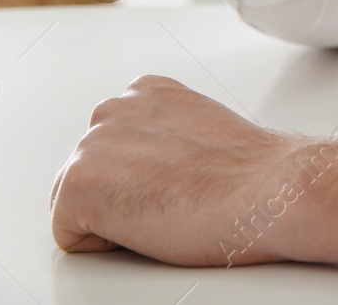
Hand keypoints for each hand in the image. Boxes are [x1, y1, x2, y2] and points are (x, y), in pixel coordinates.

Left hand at [50, 75, 300, 266]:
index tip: (181, 183)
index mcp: (146, 92)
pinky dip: (104, 245)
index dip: (147, 178)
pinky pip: (70, 235)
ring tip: (165, 212)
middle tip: (176, 201)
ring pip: (78, 204)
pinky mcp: (79, 184)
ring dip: (114, 218)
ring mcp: (92, 145)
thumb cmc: (250, 173)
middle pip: (93, 174)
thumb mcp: (203, 129)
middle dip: (124, 195)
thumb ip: (166, 134)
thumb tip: (156, 163)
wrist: (267, 190)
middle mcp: (113, 109)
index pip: (116, 148)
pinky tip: (149, 226)